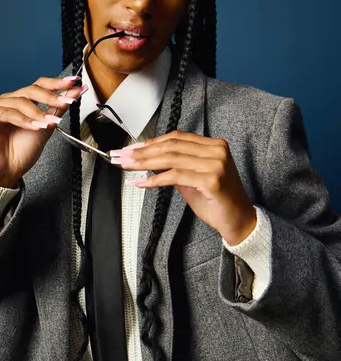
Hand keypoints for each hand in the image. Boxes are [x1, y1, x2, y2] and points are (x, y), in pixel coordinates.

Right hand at [0, 76, 87, 187]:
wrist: (7, 172)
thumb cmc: (22, 152)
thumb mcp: (46, 127)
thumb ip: (58, 109)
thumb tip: (75, 92)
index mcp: (22, 101)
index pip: (40, 85)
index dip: (57, 83)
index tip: (75, 82)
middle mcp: (9, 100)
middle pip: (32, 90)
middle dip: (52, 97)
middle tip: (66, 102)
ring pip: (21, 101)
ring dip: (38, 113)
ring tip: (49, 124)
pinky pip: (7, 112)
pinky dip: (23, 120)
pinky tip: (34, 127)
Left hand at [111, 130, 256, 244]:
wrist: (239, 222)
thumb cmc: (217, 202)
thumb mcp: (192, 180)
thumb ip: (174, 167)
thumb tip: (148, 160)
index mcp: (214, 145)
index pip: (176, 138)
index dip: (151, 142)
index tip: (131, 149)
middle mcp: (217, 151)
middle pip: (171, 146)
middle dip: (142, 152)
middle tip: (121, 156)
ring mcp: (215, 164)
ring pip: (171, 159)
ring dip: (144, 163)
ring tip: (126, 166)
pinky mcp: (211, 180)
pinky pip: (176, 176)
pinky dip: (155, 180)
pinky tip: (141, 183)